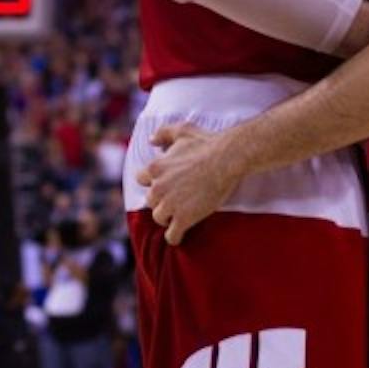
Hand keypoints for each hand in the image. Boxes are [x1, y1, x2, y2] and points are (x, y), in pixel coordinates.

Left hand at [136, 123, 244, 245]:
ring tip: (178, 216)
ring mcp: (170, 205)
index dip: (152, 182)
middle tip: (175, 200)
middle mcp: (158, 187)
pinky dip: (174, 237)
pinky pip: (172, 235)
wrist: (227, 159)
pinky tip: (179, 236)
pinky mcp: (184, 218)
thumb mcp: (182, 130)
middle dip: (161, 200)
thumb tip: (151, 140)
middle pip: (150, 200)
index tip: (162, 183)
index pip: (141, 179)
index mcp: (155, 168)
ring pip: (159, 217)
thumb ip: (163, 133)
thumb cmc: (206, 143)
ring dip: (167, 217)